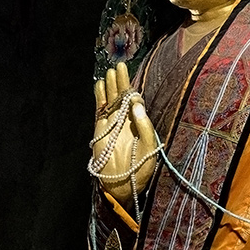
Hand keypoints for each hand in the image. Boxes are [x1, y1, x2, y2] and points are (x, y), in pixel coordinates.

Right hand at [91, 63, 158, 200]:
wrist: (122, 183)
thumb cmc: (140, 167)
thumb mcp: (149, 147)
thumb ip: (145, 126)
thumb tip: (137, 103)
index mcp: (140, 124)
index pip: (136, 102)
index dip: (133, 91)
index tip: (131, 82)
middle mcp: (126, 121)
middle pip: (123, 96)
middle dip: (121, 82)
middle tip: (119, 66)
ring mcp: (112, 123)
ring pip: (111, 100)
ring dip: (111, 86)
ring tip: (110, 71)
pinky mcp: (100, 128)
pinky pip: (100, 109)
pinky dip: (100, 97)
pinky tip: (100, 84)